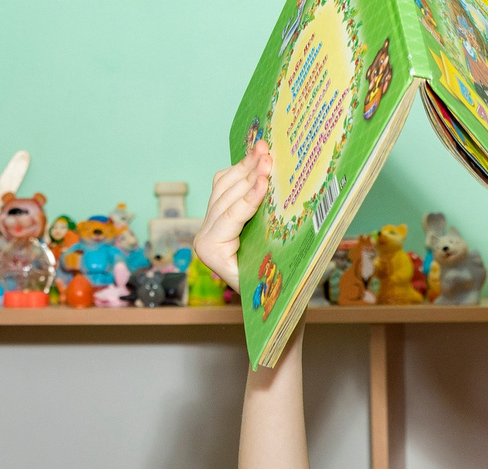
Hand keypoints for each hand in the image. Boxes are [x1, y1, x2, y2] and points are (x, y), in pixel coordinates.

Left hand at [194, 143, 270, 288]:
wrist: (263, 300)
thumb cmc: (270, 290)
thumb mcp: (270, 272)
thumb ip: (269, 249)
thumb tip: (283, 226)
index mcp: (211, 251)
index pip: (231, 217)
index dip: (249, 197)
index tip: (265, 180)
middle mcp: (204, 235)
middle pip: (226, 196)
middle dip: (249, 174)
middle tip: (268, 156)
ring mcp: (208, 223)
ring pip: (223, 186)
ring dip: (245, 166)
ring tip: (264, 149)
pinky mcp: (216, 214)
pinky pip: (224, 184)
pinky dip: (240, 169)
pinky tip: (255, 157)